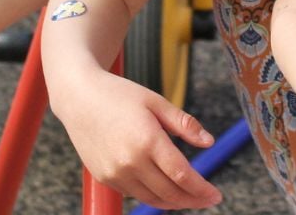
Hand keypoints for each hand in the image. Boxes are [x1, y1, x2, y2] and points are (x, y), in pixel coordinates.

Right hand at [53, 70, 221, 209]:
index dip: (201, 189)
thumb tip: (209, 142)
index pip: (181, 175)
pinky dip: (151, 194)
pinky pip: (134, 193)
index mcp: (147, 139)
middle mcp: (130, 160)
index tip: (216, 194)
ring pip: (152, 198)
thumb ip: (183, 124)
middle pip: (169, 192)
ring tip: (188, 196)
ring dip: (173, 201)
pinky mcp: (105, 177)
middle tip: (206, 198)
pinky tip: (161, 186)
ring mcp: (115, 172)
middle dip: (192, 199)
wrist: (79, 97)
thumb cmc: (118, 94)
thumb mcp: (155, 101)